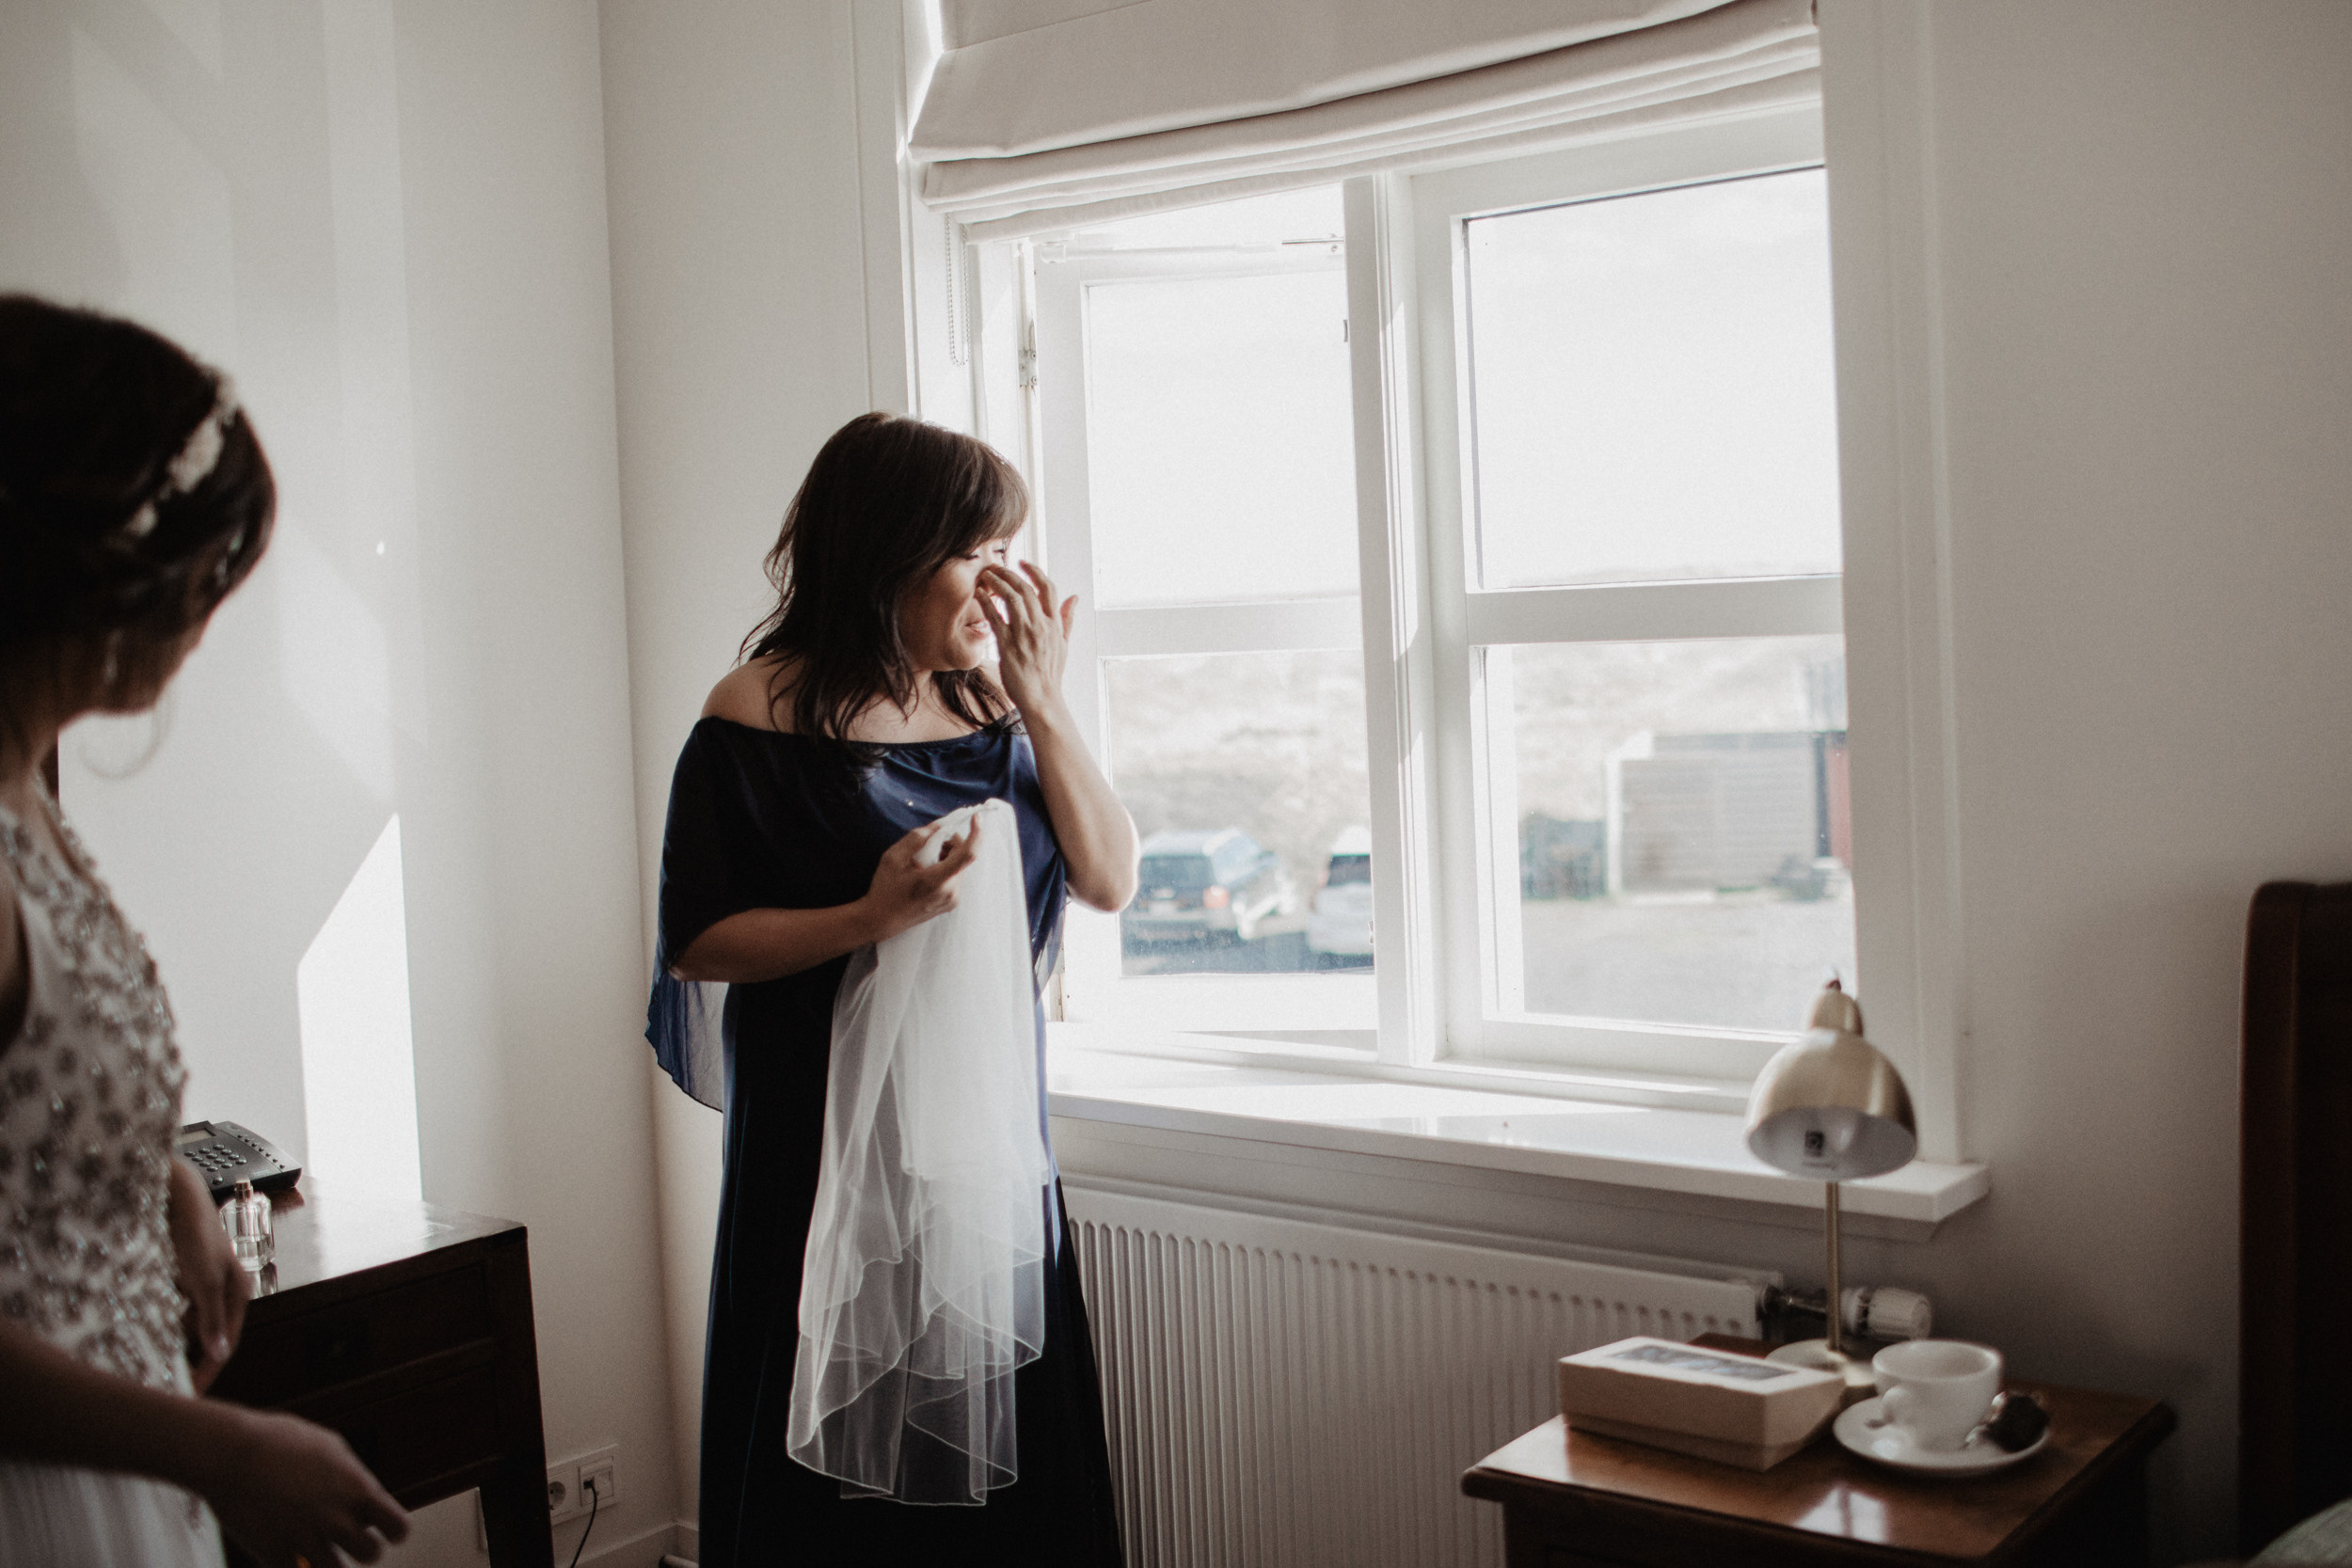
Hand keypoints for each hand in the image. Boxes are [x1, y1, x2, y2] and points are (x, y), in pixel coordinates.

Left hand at [166, 1158, 246, 1392]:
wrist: (174, 1195)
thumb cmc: (194, 1232)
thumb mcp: (203, 1280)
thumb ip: (211, 1318)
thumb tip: (221, 1352)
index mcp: (237, 1291)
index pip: (224, 1343)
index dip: (207, 1370)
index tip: (188, 1394)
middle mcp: (222, 1289)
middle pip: (206, 1335)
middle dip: (187, 1357)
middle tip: (164, 1379)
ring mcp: (200, 1283)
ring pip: (186, 1323)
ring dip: (171, 1339)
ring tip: (150, 1357)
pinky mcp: (180, 1276)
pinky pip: (172, 1309)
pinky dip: (160, 1321)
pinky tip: (144, 1327)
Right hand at [200, 1406, 409, 1566]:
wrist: (229, 1453)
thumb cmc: (279, 1441)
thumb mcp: (329, 1446)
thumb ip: (352, 1474)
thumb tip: (364, 1494)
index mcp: (357, 1489)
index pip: (398, 1527)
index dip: (394, 1531)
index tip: (383, 1528)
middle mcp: (336, 1518)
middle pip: (371, 1555)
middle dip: (362, 1549)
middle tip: (346, 1539)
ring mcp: (305, 1539)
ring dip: (329, 1564)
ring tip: (318, 1550)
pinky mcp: (273, 1555)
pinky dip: (293, 1567)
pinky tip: (285, 1554)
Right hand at [858, 813, 983, 942]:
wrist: (881, 920)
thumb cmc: (885, 889)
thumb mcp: (893, 858)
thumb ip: (917, 838)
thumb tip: (939, 826)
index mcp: (937, 880)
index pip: (967, 854)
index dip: (976, 833)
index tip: (976, 817)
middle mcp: (950, 892)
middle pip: (963, 857)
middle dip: (951, 843)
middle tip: (930, 842)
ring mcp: (952, 900)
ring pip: (959, 866)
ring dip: (947, 856)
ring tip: (924, 860)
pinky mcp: (951, 903)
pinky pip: (955, 877)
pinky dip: (946, 867)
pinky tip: (926, 871)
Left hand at [977, 562, 1074, 722]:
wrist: (1042, 698)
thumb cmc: (1051, 673)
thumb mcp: (1064, 644)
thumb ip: (1067, 619)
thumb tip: (1075, 597)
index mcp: (1055, 624)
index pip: (1048, 588)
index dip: (1035, 571)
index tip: (1022, 562)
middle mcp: (1041, 626)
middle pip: (1026, 589)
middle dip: (1010, 573)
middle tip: (997, 567)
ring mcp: (1024, 635)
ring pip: (1011, 598)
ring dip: (997, 582)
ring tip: (987, 575)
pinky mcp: (1008, 645)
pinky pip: (995, 617)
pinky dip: (986, 602)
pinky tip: (979, 594)